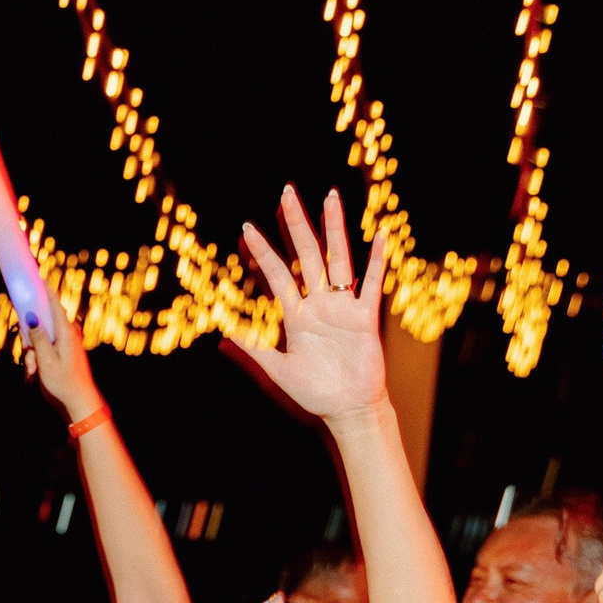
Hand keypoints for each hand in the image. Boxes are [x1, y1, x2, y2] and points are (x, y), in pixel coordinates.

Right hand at [21, 300, 102, 425]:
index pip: (54, 303)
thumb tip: (30, 316)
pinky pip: (41, 348)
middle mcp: (65, 334)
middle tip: (29, 358)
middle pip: (40, 322)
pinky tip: (35, 374)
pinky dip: (35, 359)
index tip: (37, 275)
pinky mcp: (60, 353)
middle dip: (28, 339)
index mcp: (66, 332)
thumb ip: (38, 338)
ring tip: (34, 371)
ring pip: (37, 338)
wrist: (78, 403)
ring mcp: (63, 344)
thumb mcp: (46, 361)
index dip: (45, 289)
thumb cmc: (64, 383)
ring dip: (31, 353)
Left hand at [234, 186, 388, 426]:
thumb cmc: (314, 392)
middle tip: (286, 192)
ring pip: (337, 259)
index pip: (276, 274)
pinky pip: (371, 284)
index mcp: (296, 315)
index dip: (261, 252)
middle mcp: (318, 304)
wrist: (347, 409)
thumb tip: (221, 335)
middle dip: (295, 224)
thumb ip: (253, 350)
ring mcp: (342, 307)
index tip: (246, 227)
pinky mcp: (364, 317)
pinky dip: (377, 261)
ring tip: (329, 197)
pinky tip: (380, 236)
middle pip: (306, 254)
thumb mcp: (277, 371)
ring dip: (334, 228)